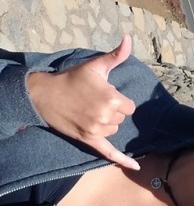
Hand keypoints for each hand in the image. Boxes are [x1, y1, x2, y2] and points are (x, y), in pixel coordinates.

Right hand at [27, 35, 139, 169]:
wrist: (46, 94)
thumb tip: (129, 38)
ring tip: (90, 111)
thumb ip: (116, 55)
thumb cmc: (73, 78)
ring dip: (108, 123)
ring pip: (114, 130)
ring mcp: (96, 130)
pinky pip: (109, 153)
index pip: (129, 106)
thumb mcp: (96, 65)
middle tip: (94, 101)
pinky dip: (123, 160)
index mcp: (111, 98)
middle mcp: (106, 117)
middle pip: (122, 118)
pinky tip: (136, 167)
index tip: (105, 94)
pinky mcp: (88, 140)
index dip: (119, 100)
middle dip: (112, 110)